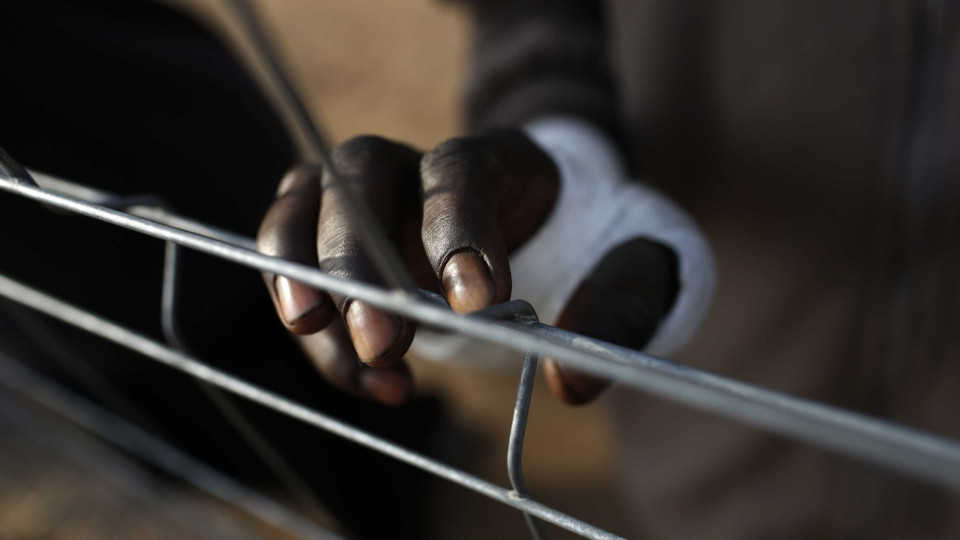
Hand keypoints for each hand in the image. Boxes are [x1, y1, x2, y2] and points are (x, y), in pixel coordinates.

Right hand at [257, 130, 677, 404]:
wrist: (545, 234)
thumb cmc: (585, 246)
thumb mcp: (628, 268)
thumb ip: (616, 309)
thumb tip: (570, 381)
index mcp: (494, 157)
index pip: (459, 167)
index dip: (457, 228)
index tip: (476, 303)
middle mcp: (415, 165)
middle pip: (360, 174)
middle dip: (361, 259)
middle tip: (385, 342)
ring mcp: (365, 194)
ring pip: (304, 208)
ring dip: (304, 282)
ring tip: (356, 363)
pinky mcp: (331, 230)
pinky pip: (286, 254)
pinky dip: (304, 314)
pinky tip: (364, 375)